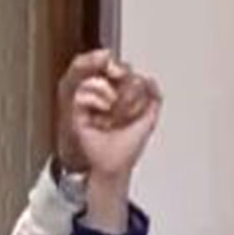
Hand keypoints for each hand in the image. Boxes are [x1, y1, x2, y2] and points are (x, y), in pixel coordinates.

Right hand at [55, 49, 150, 171]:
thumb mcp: (149, 119)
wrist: (116, 164)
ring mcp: (91, 107)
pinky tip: (105, 108)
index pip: (117, 73)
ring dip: (104, 88)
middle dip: (115, 74)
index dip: (122, 69)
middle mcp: (103, 100)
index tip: (127, 74)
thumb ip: (154, 98)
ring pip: (91, 80)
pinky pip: (80, 95)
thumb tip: (149, 79)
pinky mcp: (79, 116)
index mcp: (118, 98)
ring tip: (113, 103)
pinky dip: (94, 98)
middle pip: (103, 71)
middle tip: (121, 80)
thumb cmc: (129, 147)